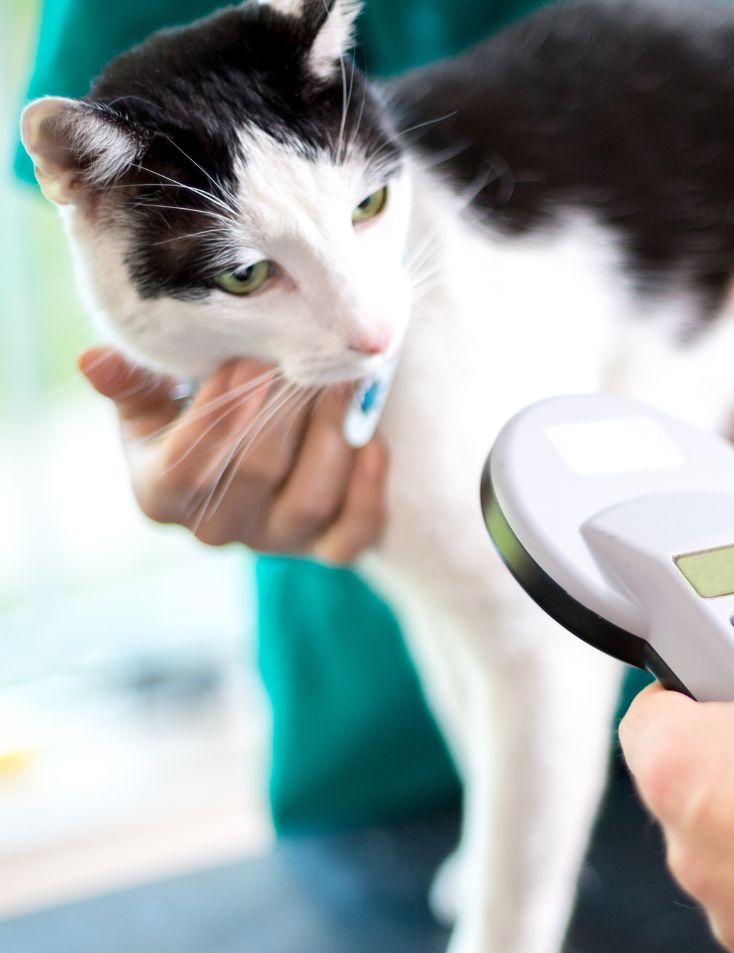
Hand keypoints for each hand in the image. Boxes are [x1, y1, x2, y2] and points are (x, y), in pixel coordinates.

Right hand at [79, 347, 387, 561]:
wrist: (256, 436)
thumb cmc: (197, 406)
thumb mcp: (158, 394)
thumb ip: (133, 381)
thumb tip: (94, 361)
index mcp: (162, 494)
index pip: (183, 471)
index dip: (216, 420)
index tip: (246, 365)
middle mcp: (217, 529)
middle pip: (255, 476)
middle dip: (284, 413)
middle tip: (307, 359)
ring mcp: (276, 543)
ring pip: (309, 501)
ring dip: (332, 438)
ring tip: (344, 383)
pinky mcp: (327, 548)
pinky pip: (354, 535)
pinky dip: (368, 490)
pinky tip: (374, 443)